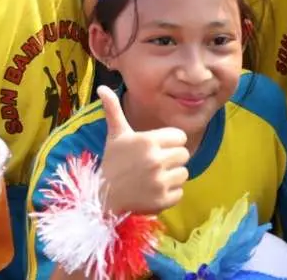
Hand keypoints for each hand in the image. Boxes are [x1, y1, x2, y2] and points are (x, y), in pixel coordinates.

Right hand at [98, 88, 188, 214]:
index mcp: (148, 141)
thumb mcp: (115, 134)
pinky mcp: (162, 200)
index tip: (157, 147)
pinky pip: (180, 193)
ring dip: (172, 176)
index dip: (170, 141)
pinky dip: (170, 193)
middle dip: (172, 158)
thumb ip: (113, 109)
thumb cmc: (113, 161)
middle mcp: (156, 160)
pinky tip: (154, 190)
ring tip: (155, 177)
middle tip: (155, 163)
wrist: (103, 195)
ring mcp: (160, 182)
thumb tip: (102, 86)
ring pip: (184, 174)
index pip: (180, 137)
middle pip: (184, 154)